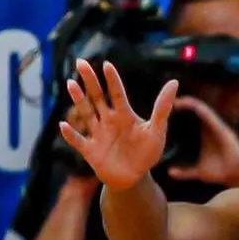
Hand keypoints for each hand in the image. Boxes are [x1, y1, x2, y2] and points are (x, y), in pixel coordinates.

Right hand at [58, 59, 177, 190]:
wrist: (135, 178)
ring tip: (71, 84)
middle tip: (81, 62)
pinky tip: (63, 125)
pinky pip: (78, 141)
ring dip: (78, 100)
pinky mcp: (90, 151)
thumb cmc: (146, 153)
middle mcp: (108, 121)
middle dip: (90, 81)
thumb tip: (174, 82)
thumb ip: (162, 108)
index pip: (116, 93)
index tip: (107, 65)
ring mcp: (98, 135)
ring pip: (86, 114)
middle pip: (97, 97)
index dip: (112, 80)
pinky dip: (70, 134)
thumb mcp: (157, 130)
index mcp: (124, 115)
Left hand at [166, 95, 238, 187]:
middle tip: (166, 100)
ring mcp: (217, 127)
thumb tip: (169, 172)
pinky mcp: (223, 129)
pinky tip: (191, 105)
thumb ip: (185, 172)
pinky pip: (210, 115)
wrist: (238, 177)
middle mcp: (211, 128)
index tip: (165, 111)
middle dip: (182, 104)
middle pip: (195, 111)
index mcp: (204, 135)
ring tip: (177, 100)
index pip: (190, 119)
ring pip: (202, 109)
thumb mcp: (199, 172)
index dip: (179, 113)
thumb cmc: (221, 172)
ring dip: (189, 103)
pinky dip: (200, 109)